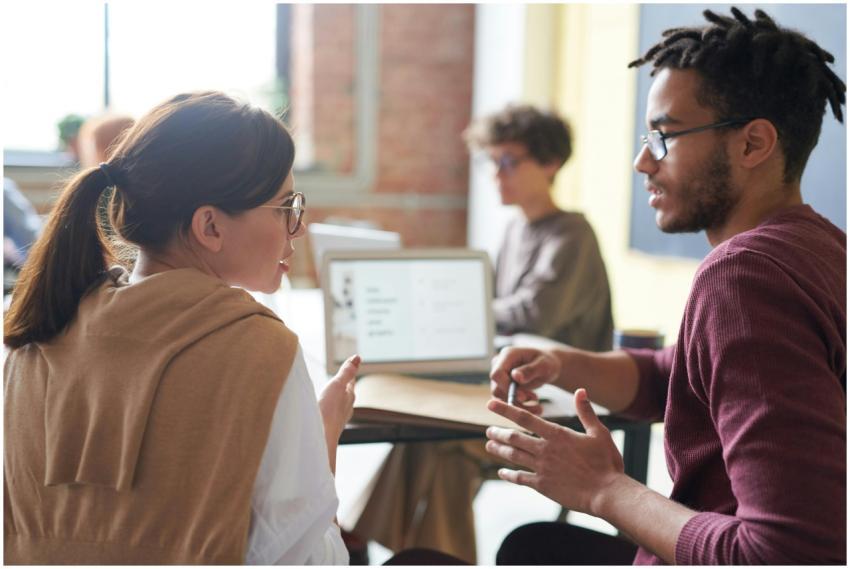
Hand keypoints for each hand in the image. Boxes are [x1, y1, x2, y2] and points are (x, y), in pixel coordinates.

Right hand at [318, 354, 359, 441]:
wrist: (321, 438)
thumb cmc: (329, 411)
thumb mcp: (337, 385)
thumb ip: (346, 372)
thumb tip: (357, 357)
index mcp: (349, 396)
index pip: (351, 381)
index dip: (350, 372)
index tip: (353, 364)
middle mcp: (346, 408)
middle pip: (347, 394)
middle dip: (344, 386)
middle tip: (344, 379)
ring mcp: (338, 419)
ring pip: (340, 405)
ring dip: (336, 399)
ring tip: (334, 395)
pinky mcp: (329, 427)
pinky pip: (331, 415)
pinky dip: (329, 409)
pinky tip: (325, 413)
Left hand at [484, 388, 624, 515]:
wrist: (606, 493)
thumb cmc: (606, 462)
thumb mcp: (599, 433)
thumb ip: (586, 412)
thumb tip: (580, 390)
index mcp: (557, 435)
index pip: (525, 418)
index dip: (505, 410)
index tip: (491, 404)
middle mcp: (545, 450)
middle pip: (514, 438)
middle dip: (498, 432)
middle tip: (489, 430)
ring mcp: (542, 468)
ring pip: (514, 456)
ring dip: (500, 449)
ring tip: (489, 445)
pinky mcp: (543, 485)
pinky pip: (520, 478)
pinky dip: (509, 474)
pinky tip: (502, 472)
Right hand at [490, 346, 560, 414]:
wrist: (545, 367)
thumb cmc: (546, 362)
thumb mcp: (544, 365)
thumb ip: (530, 370)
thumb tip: (515, 376)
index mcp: (507, 355)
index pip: (497, 374)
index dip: (506, 387)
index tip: (523, 396)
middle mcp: (499, 365)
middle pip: (497, 388)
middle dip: (515, 398)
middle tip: (535, 399)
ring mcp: (499, 376)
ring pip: (500, 398)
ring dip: (518, 405)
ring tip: (537, 404)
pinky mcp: (501, 386)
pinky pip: (505, 401)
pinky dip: (519, 407)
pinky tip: (534, 407)